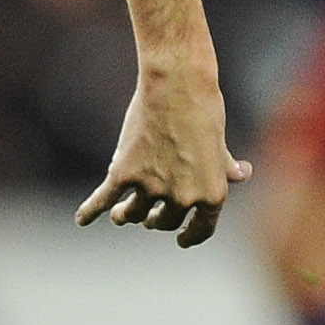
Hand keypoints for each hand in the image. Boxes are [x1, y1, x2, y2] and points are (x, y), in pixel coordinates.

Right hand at [75, 60, 251, 246]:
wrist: (177, 85)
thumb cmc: (204, 109)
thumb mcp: (220, 143)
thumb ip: (226, 166)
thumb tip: (242, 174)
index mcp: (212, 195)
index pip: (201, 229)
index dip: (189, 237)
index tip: (181, 239)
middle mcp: (182, 197)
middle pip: (163, 222)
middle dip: (156, 221)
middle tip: (150, 219)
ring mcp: (152, 187)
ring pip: (133, 214)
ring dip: (127, 216)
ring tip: (122, 215)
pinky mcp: (124, 173)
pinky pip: (103, 199)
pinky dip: (91, 211)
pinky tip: (82, 219)